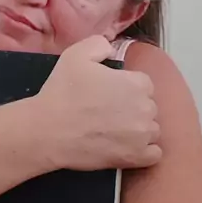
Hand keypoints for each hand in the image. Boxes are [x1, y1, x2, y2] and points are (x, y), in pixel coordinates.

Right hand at [35, 35, 161, 170]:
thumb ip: (100, 44)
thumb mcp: (76, 54)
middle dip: (134, 108)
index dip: (127, 87)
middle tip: (109, 113)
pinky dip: (145, 151)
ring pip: (152, 130)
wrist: (48, 130)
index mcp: (137, 83)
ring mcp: (142, 135)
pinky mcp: (135, 158)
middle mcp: (146, 108)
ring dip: (139, 130)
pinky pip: (154, 154)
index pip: (144, 84)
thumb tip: (112, 50)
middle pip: (149, 107)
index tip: (110, 94)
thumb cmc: (62, 92)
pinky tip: (128, 147)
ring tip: (115, 132)